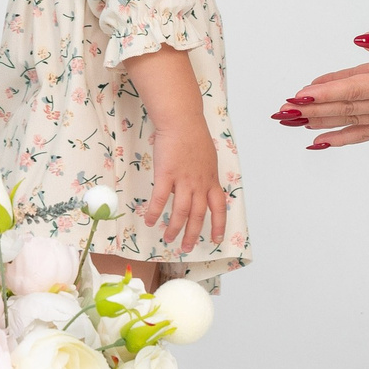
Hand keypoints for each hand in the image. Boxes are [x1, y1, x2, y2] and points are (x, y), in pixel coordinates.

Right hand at [142, 124, 229, 252]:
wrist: (182, 121)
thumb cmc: (193, 135)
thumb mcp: (208, 158)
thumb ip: (205, 175)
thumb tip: (201, 185)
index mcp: (211, 180)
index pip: (219, 208)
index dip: (218, 225)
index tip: (216, 239)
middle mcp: (200, 183)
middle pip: (198, 215)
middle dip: (192, 234)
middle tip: (186, 248)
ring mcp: (183, 180)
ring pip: (180, 212)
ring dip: (174, 228)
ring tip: (168, 238)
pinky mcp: (166, 175)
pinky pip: (160, 199)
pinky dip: (155, 212)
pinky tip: (150, 221)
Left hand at [273, 21, 368, 149]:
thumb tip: (365, 38)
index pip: (353, 88)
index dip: (324, 92)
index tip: (299, 94)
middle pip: (343, 108)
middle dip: (309, 109)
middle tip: (279, 110)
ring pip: (348, 120)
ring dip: (316, 121)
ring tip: (287, 121)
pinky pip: (363, 133)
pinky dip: (339, 138)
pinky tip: (318, 142)